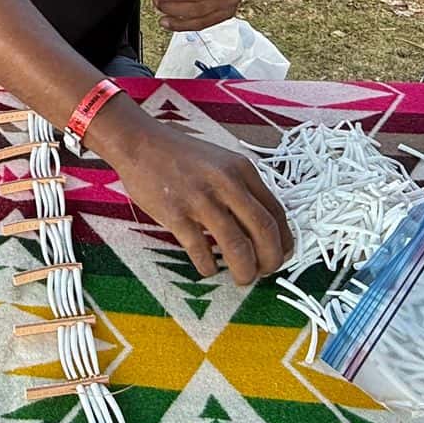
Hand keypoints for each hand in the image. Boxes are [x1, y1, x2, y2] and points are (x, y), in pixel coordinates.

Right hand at [109, 125, 291, 284]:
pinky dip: (209, 267)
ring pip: (236, 246)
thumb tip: (261, 230)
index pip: (276, 212)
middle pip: (263, 231)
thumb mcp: (221, 162)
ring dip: (244, 270)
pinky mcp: (176, 213)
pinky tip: (208, 269)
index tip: (281, 256)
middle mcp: (227, 183)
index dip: (284, 241)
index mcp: (242, 170)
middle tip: (264, 273)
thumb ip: (242, 189)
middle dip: (270, 260)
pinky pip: (200, 250)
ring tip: (242, 279)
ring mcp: (201, 199)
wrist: (140, 143)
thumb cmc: (181, 155)